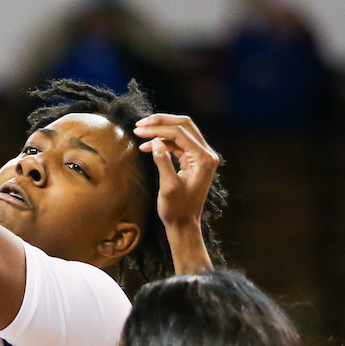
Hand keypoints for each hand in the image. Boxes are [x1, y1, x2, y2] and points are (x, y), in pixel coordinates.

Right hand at [133, 114, 219, 229]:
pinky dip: (163, 142)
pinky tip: (148, 147)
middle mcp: (206, 154)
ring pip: (181, 131)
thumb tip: (155, 141)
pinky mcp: (194, 160)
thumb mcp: (167, 187)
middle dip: (161, 122)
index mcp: (203, 159)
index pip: (180, 133)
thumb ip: (162, 162)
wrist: (184, 223)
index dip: (158, 128)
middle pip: (184, 125)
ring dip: (160, 130)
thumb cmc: (176, 209)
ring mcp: (201, 156)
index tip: (138, 130)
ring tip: (140, 134)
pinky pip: (178, 143)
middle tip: (140, 124)